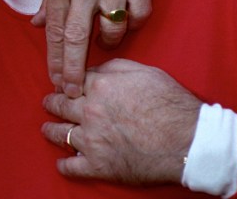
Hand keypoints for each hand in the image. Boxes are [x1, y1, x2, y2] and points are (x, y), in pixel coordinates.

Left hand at [33, 0, 150, 96]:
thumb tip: (40, 24)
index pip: (57, 31)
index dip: (57, 60)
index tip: (58, 80)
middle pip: (80, 39)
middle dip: (76, 69)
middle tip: (75, 90)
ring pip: (113, 28)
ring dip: (107, 43)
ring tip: (102, 45)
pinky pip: (139, 11)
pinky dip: (133, 22)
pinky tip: (125, 22)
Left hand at [41, 58, 200, 185]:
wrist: (189, 141)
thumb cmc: (171, 105)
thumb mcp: (143, 72)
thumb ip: (113, 68)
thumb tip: (95, 70)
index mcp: (99, 87)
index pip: (71, 81)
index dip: (66, 83)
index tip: (62, 86)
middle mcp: (89, 111)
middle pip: (59, 105)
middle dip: (52, 103)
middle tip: (48, 104)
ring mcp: (91, 140)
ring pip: (59, 134)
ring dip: (51, 131)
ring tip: (48, 129)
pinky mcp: (98, 166)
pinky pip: (71, 167)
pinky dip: (64, 165)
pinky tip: (62, 163)